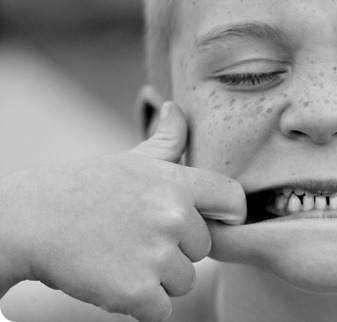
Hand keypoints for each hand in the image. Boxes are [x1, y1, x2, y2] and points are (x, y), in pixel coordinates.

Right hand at [0, 102, 245, 321]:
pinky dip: (140, 305)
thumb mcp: (131, 159)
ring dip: (158, 279)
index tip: (211, 221)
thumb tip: (176, 108)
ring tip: (123, 257)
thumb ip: (167, 140)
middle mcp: (174, 216)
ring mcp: (156, 255)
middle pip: (203, 249)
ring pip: (183, 281)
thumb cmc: (84, 188)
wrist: (29, 221)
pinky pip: (162, 310)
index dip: (227, 214)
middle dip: (176, 250)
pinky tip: (115, 280)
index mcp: (177, 183)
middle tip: (136, 238)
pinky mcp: (136, 291)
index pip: (233, 200)